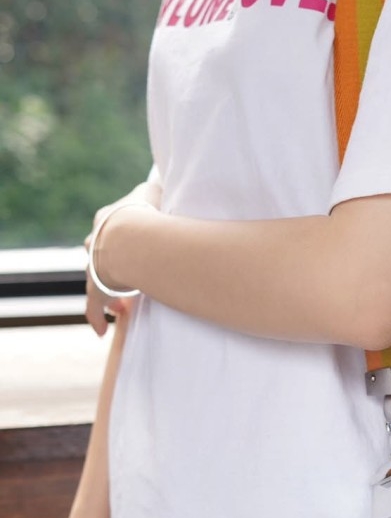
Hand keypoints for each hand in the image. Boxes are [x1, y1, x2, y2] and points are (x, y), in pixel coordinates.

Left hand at [84, 181, 162, 336]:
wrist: (132, 238)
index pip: (110, 226)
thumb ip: (159, 191)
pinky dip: (96, 317)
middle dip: (110, 261)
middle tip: (125, 272)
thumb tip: (169, 187)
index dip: (122, 234)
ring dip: (108, 287)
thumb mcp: (155, 191)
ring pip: (96, 279)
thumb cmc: (146, 214)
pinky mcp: (97, 290)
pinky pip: (94, 307)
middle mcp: (95, 242)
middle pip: (99, 252)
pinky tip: (101, 331)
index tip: (134, 242)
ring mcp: (94, 267)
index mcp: (107, 219)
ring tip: (121, 303)